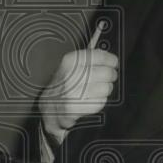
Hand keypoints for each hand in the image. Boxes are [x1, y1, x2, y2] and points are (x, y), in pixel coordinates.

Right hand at [39, 24, 118, 145]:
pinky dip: (99, 101)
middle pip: (107, 73)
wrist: (49, 106)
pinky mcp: (76, 108)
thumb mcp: (70, 65)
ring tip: (97, 89)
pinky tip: (91, 99)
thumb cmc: (63, 84)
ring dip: (105, 89)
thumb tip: (106, 54)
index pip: (100, 56)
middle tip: (108, 77)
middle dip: (110, 75)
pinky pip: (101, 102)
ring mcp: (73, 93)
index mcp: (70, 61)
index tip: (114, 62)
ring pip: (106, 88)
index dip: (111, 60)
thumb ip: (88, 58)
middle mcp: (71, 76)